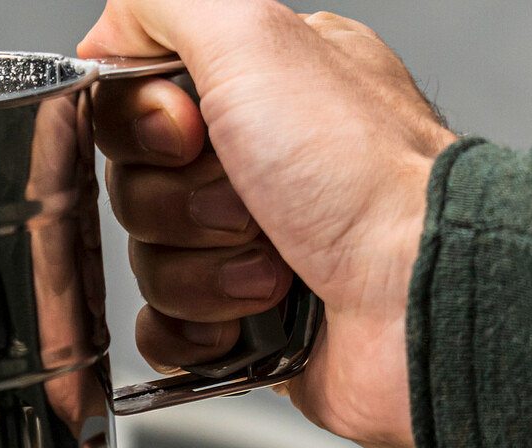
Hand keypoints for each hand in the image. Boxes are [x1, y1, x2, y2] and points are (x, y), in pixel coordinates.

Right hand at [79, 1, 453, 447]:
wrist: (418, 301)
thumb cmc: (364, 177)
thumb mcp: (254, 36)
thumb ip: (167, 4)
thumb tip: (112, 29)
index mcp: (264, 88)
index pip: (141, 97)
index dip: (146, 121)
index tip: (186, 128)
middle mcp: (263, 164)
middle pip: (137, 180)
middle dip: (180, 201)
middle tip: (247, 203)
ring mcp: (257, 250)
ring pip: (149, 259)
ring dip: (200, 269)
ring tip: (273, 267)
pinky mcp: (252, 328)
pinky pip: (167, 331)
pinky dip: (193, 329)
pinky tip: (242, 321)